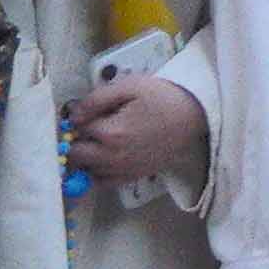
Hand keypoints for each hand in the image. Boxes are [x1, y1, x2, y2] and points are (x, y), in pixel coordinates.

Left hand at [62, 73, 205, 187]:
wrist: (196, 115)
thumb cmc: (163, 96)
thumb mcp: (130, 86)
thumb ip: (96, 99)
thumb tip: (72, 116)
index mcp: (110, 132)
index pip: (77, 129)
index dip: (80, 118)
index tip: (90, 111)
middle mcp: (112, 157)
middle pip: (76, 155)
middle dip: (78, 140)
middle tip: (92, 127)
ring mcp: (122, 170)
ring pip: (86, 170)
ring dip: (87, 156)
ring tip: (101, 141)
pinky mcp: (133, 177)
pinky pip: (102, 182)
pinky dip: (97, 172)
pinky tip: (106, 157)